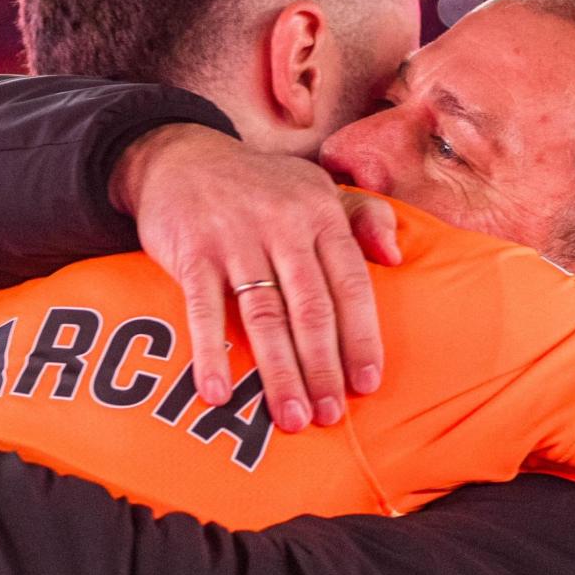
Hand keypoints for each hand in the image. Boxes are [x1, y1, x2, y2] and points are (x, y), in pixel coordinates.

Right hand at [110, 124, 401, 432]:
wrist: (178, 156)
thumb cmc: (259, 188)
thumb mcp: (315, 189)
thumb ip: (364, 217)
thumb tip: (396, 258)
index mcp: (320, 213)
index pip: (350, 284)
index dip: (361, 337)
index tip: (367, 384)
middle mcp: (283, 223)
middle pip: (311, 308)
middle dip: (324, 368)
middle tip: (329, 417)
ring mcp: (236, 237)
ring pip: (265, 316)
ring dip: (279, 373)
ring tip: (291, 418)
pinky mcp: (192, 251)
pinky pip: (204, 310)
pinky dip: (211, 354)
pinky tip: (218, 393)